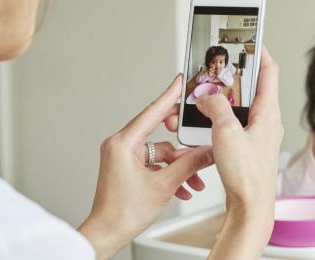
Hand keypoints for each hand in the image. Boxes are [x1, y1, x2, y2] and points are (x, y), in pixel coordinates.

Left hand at [79, 75, 213, 258]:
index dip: (169, 96)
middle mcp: (120, 145)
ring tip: (194, 180)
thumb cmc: (122, 213)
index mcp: (123, 143)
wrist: (107, 234)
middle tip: (199, 140)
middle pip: (159, 132)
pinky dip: (167, 172)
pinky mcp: (126, 167)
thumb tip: (208, 152)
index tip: (179, 81)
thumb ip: (189, 165)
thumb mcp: (164, 186)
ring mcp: (122, 157)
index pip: (152, 112)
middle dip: (182, 145)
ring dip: (178, 166)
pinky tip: (182, 186)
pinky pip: (152, 163)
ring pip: (159, 152)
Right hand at [195, 47, 282, 256]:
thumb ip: (216, 107)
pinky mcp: (247, 147)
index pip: (269, 70)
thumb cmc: (248, 177)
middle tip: (220, 63)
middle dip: (234, 74)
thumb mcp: (227, 133)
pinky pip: (233, 123)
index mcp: (269, 113)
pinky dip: (219, 117)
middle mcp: (267, 121)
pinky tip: (206, 121)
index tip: (251, 36)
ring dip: (222, 98)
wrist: (251, 209)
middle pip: (252, 87)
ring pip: (240, 106)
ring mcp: (257, 135)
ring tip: (206, 93)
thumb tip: (207, 95)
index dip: (260, 50)